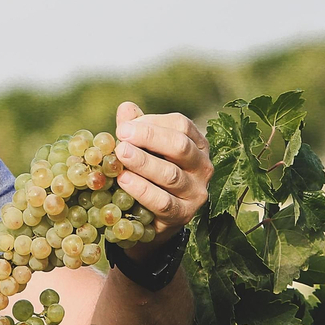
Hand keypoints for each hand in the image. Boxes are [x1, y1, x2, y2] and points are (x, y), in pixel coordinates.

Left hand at [113, 102, 212, 257]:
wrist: (154, 217)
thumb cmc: (150, 174)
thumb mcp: (145, 149)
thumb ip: (137, 129)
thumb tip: (126, 108)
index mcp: (197, 144)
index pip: (180, 125)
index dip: (152, 123)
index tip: (124, 126)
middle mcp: (203, 166)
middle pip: (180, 146)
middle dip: (149, 138)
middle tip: (122, 136)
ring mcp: (196, 192)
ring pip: (171, 174)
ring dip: (144, 163)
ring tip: (120, 155)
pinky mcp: (184, 214)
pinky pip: (163, 202)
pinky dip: (142, 190)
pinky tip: (123, 180)